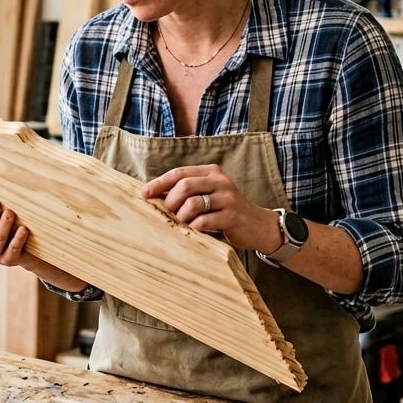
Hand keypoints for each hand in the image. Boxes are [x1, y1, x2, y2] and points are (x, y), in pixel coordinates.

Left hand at [140, 164, 280, 252]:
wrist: (258, 225)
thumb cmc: (224, 210)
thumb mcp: (207, 195)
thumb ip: (185, 192)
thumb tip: (153, 195)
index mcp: (211, 172)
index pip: (179, 173)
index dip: (159, 183)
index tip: (144, 194)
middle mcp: (220, 181)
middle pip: (184, 186)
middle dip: (170, 202)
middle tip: (168, 214)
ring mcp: (228, 198)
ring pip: (192, 203)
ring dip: (181, 216)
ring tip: (182, 223)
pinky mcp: (232, 216)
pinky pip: (204, 221)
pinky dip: (193, 227)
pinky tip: (193, 230)